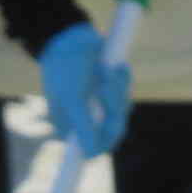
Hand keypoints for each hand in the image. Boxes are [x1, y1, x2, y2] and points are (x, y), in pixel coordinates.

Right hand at [38, 22, 129, 155]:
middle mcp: (85, 121)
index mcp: (70, 127)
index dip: (104, 143)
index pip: (94, 148)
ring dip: (119, 89)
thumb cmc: (66, 68)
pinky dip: (122, 82)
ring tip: (108, 70)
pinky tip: (116, 67)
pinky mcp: (109, 93)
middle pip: (114, 128)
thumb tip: (91, 156)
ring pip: (122, 110)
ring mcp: (98, 108)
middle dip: (114, 104)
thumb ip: (83, 127)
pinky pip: (125, 95)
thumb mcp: (72, 98)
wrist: (70, 37)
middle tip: (108, 81)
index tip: (109, 130)